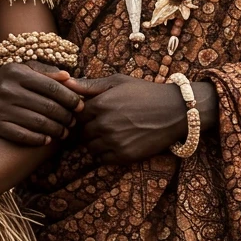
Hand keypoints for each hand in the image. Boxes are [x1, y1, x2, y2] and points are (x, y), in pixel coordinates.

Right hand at [0, 61, 82, 145]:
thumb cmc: (5, 80)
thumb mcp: (22, 69)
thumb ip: (45, 72)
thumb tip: (69, 77)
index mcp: (17, 72)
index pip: (51, 87)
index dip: (70, 98)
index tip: (80, 106)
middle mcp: (7, 89)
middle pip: (47, 106)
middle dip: (65, 116)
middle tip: (74, 122)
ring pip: (37, 123)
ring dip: (56, 130)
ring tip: (64, 132)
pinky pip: (22, 135)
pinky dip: (38, 139)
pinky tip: (47, 140)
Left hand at [63, 74, 216, 164]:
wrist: (176, 111)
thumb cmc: (145, 93)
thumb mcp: (118, 82)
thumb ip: (90, 85)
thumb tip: (65, 82)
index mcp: (101, 104)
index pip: (76, 114)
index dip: (81, 114)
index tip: (89, 113)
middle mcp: (104, 125)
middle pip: (81, 132)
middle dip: (87, 128)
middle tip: (100, 123)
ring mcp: (114, 142)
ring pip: (90, 147)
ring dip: (95, 142)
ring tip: (109, 133)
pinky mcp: (124, 156)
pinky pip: (102, 159)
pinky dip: (105, 153)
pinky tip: (116, 142)